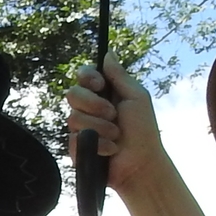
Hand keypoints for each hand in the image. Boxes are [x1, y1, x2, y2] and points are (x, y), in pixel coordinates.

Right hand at [65, 57, 166, 196]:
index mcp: (102, 94)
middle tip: (113, 114)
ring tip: (116, 136)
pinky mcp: (76, 148)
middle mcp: (89, 109)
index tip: (100, 85)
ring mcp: (81, 129)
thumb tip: (108, 52)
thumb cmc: (143, 131)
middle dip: (94, 105)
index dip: (87, 78)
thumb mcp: (136, 97)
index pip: (83, 76)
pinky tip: (110, 150)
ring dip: (101, 127)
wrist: (141, 163)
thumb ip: (120, 76)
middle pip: (72, 94)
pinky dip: (99, 145)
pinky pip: (75, 140)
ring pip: (73, 118)